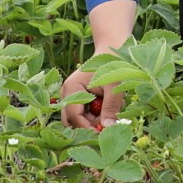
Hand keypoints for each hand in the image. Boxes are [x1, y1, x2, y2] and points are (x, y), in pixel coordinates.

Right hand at [65, 0, 137, 128]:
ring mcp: (71, 95)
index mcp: (72, 88)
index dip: (87, 127)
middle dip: (88, 126)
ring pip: (77, 118)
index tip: (103, 134)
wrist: (114, 48)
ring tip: (110, 112)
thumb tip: (108, 128)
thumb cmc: (115, 64)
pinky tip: (108, 106)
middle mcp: (67, 93)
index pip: (73, 115)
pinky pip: (83, 112)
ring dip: (92, 121)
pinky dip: (95, 115)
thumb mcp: (115, 86)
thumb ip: (111, 107)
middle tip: (108, 126)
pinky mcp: (78, 97)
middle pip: (71, 120)